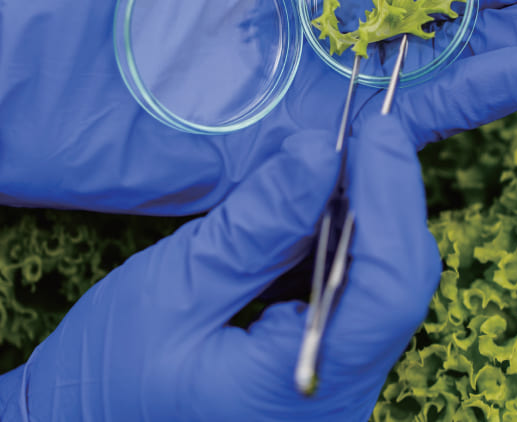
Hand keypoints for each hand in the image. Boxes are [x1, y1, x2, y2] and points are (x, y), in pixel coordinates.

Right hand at [0, 114, 441, 421]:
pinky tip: (316, 206)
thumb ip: (256, 227)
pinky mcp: (324, 365)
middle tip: (363, 134)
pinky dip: (343, 238)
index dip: (391, 198)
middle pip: (398, 283)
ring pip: (383, 282)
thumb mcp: (174, 293)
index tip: (375, 132)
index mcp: (300, 391)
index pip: (388, 288)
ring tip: (340, 160)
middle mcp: (337, 395)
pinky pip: (355, 292)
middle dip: (385, 198)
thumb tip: (318, 153)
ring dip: (366, 213)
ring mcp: (335, 384)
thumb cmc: (107, 379)